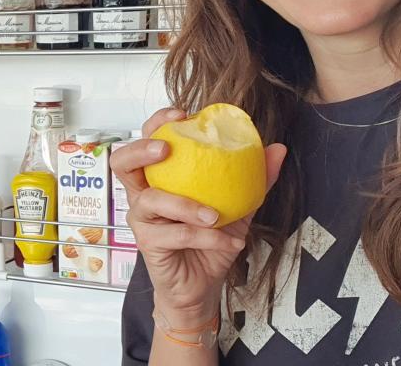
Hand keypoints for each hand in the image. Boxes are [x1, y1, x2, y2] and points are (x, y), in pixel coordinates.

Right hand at [110, 107, 286, 323]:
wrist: (203, 286)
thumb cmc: (210, 241)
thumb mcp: (238, 206)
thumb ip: (253, 178)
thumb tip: (277, 149)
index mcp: (160, 177)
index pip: (146, 140)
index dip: (156, 123)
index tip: (182, 114)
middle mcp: (144, 194)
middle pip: (122, 162)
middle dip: (141, 149)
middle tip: (167, 149)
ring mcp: (143, 220)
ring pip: (149, 200)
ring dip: (184, 204)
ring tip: (215, 214)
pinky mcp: (148, 244)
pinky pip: (175, 234)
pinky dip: (206, 236)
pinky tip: (230, 241)